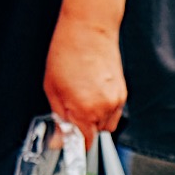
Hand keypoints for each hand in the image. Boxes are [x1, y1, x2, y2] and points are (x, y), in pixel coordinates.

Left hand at [43, 11, 127, 147]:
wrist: (89, 30)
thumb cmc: (67, 52)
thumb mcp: (52, 88)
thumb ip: (59, 118)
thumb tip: (59, 142)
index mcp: (83, 109)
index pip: (85, 142)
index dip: (76, 143)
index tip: (70, 142)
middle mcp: (103, 109)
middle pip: (96, 134)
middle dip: (84, 126)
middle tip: (73, 107)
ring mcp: (116, 101)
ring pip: (107, 125)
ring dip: (95, 118)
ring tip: (84, 96)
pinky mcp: (123, 94)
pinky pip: (114, 112)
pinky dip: (105, 108)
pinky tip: (94, 90)